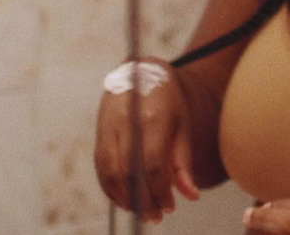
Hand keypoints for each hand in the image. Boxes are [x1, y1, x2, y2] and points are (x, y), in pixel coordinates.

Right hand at [93, 60, 199, 220]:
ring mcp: (109, 124)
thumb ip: (183, 161)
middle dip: (141, 200)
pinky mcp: (98, 130)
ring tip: (141, 213)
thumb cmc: (168, 100)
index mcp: (153, 115)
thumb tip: (191, 196)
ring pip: (109, 171)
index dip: (159, 191)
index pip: (152, 163)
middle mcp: (127, 119)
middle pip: (129, 171)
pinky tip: (124, 200)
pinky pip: (100, 166)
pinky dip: (110, 187)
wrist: (141, 71)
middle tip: (155, 218)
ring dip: (123, 198)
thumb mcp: (183, 124)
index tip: (169, 208)